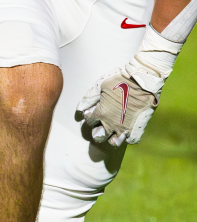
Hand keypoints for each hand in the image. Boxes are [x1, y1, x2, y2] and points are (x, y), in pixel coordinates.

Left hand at [78, 23, 182, 146]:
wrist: (143, 79)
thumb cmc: (120, 79)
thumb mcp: (100, 85)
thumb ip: (89, 98)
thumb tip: (80, 108)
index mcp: (101, 113)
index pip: (89, 120)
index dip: (90, 116)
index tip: (94, 112)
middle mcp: (111, 123)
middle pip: (99, 136)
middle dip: (98, 131)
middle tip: (102, 125)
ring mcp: (125, 127)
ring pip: (115, 142)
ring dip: (112, 138)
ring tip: (114, 132)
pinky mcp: (138, 127)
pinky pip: (132, 140)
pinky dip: (129, 137)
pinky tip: (128, 131)